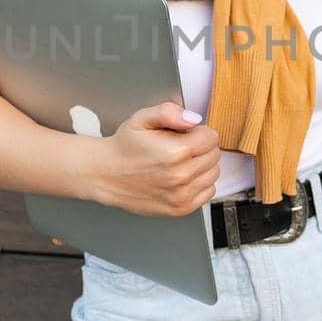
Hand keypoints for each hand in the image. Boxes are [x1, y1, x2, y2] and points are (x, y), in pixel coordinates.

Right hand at [59, 102, 218, 233]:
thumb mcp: (141, 119)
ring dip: (202, 165)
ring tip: (179, 163)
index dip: (199, 132)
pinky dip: (199, 183)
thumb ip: (169, 112)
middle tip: (179, 148)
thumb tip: (194, 119)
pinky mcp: (181, 208)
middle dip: (201, 147)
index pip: (212, 137)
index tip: (184, 134)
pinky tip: (181, 177)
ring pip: (214, 173)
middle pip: (214, 155)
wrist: (106, 175)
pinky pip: (208, 191)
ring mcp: (182, 195)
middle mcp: (181, 176)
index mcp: (176, 152)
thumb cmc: (125, 146)